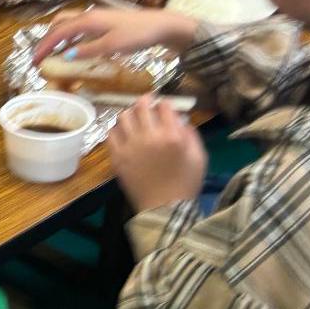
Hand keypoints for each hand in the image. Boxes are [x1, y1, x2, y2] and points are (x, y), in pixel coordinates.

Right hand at [34, 6, 198, 63]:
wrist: (161, 25)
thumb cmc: (137, 35)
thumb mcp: (112, 46)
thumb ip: (87, 50)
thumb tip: (65, 56)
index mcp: (87, 21)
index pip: (57, 33)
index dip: (43, 47)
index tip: (34, 61)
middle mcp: (88, 16)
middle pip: (59, 23)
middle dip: (47, 39)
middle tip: (41, 55)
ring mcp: (97, 17)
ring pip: (69, 24)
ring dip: (58, 37)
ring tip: (53, 52)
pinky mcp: (104, 22)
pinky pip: (79, 27)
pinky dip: (70, 36)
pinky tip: (74, 47)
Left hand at [109, 97, 206, 212]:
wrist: (164, 207)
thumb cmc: (186, 183)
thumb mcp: (199, 156)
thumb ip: (191, 134)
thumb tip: (179, 119)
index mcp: (172, 136)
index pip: (164, 106)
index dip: (165, 103)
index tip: (164, 105)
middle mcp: (149, 137)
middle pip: (140, 106)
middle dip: (145, 101)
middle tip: (147, 103)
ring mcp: (129, 147)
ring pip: (122, 117)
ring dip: (130, 114)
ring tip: (134, 119)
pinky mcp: (116, 157)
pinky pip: (111, 134)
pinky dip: (117, 129)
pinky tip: (124, 133)